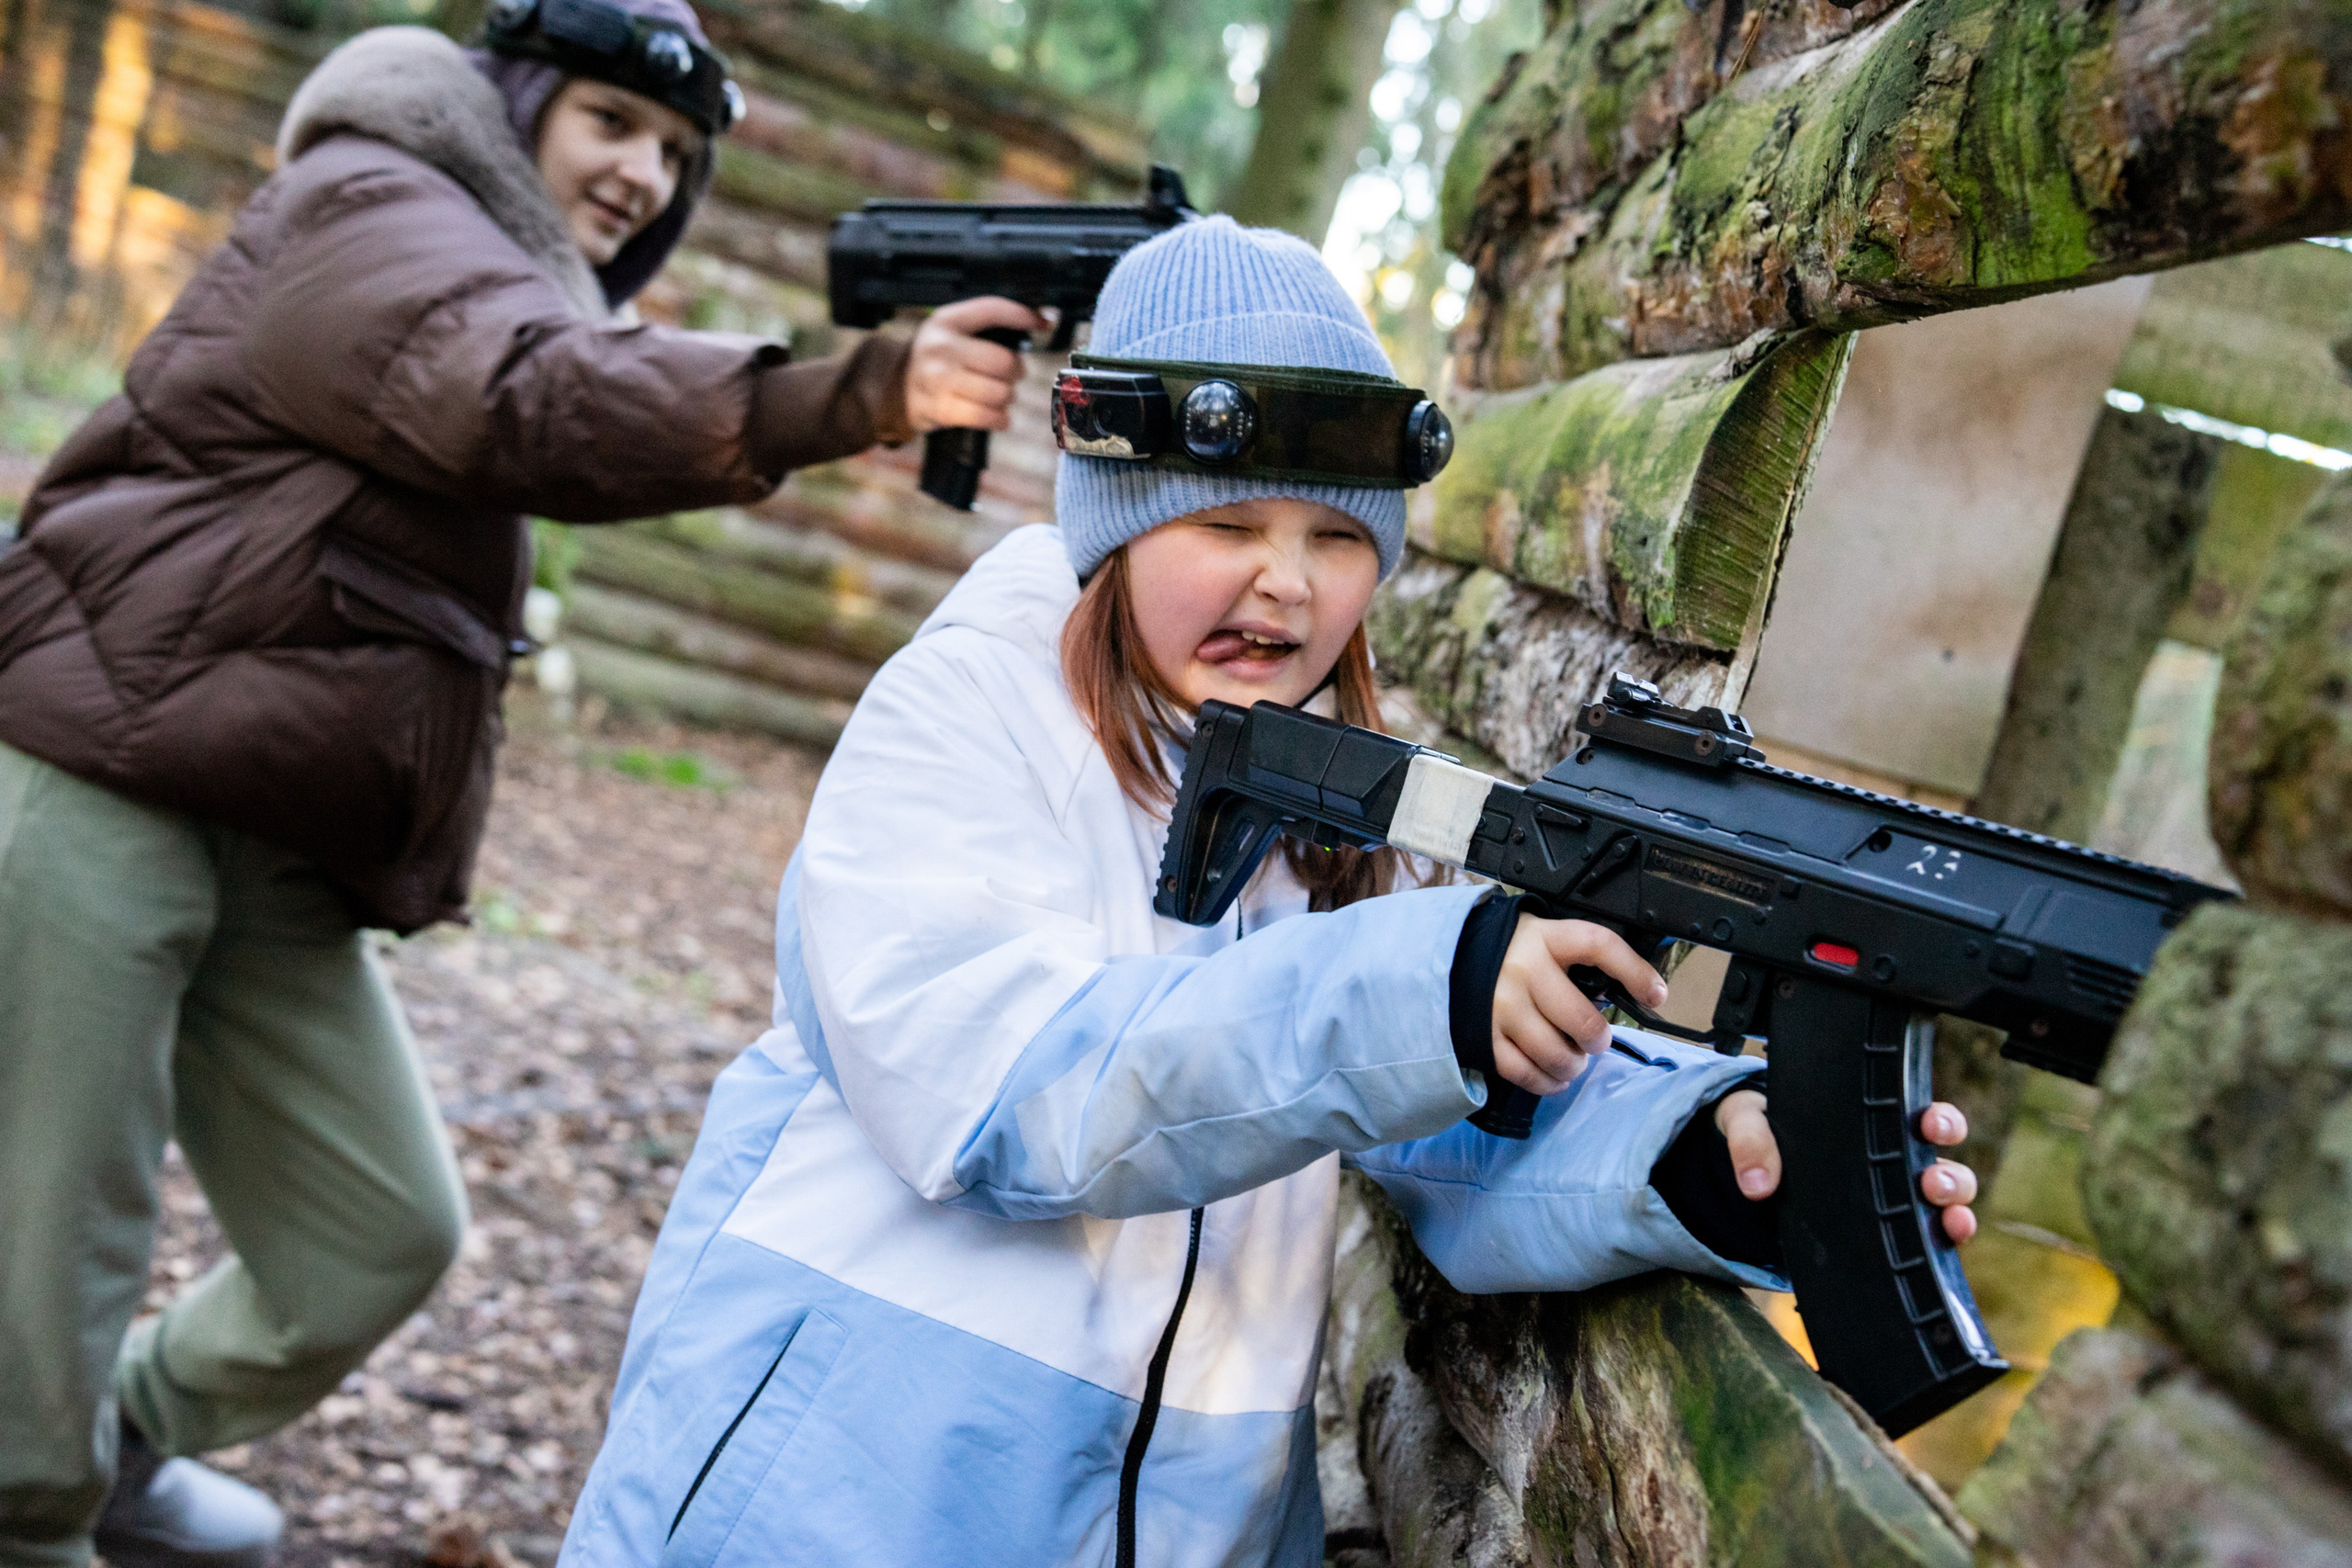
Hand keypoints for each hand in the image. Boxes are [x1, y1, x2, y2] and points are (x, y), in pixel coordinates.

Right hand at [904, 297, 1049, 433]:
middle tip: (1011, 375)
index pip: (992, 309)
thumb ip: (988, 326)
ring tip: (999, 395)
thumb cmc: (936, 360)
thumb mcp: (952, 332)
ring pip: (999, 392)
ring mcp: (938, 379)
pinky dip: (999, 419)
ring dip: (1007, 397)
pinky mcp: (939, 409)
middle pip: (1003, 361)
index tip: (1043, 322)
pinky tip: (997, 415)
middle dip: (1016, 372)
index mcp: (946, 321)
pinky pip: (986, 416)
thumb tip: (1042, 320)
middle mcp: (940, 347)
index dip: (1022, 315)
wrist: (894, 389)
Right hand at [1489, 915, 1668, 1094]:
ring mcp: (1500, 1005)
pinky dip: (1546, 1083)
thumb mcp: (1542, 937)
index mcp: (1545, 937)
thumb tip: (1631, 993)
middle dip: (1598, 1039)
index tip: (1656, 995)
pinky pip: (1525, 1072)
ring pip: (1555, 1053)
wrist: (1446, 959)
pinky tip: (1554, 1078)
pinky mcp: (1484, 1036)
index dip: (1634, 971)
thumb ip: (1577, 957)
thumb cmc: (1508, 952)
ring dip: (1574, 1065)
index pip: (1600, 945)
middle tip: (1595, 1040)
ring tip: (1574, 1061)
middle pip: (1582, 1020)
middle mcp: (1523, 969)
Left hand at [1716, 1091, 1978, 1242]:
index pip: (1923, 1119)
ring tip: (1943, 1217)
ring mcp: (1890, 1203)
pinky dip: (1941, 1248)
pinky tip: (1942, 1249)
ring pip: (1943, 1209)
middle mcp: (1892, 1164)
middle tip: (1930, 1181)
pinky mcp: (1878, 1237)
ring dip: (1953, 1212)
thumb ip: (1750, 1140)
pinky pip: (1922, 1245)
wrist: (1737, 1180)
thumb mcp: (1745, 1122)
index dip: (1940, 1121)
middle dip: (1951, 1177)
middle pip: (1946, 1169)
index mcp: (1869, 1125)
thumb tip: (1758, 1185)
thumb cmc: (1756, 1135)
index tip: (1930, 1125)